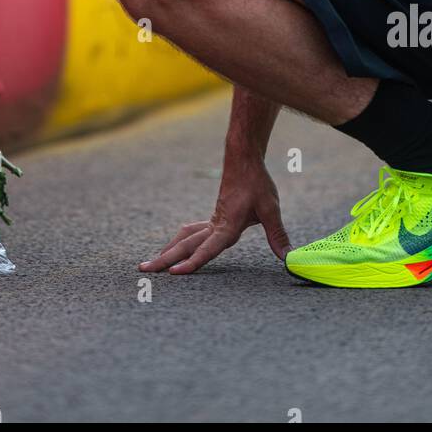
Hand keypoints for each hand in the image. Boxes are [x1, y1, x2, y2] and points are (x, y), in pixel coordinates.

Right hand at [139, 154, 288, 273]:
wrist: (243, 157)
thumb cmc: (256, 182)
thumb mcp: (270, 208)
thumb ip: (276, 234)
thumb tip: (287, 257)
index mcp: (227, 225)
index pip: (207, 248)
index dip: (192, 262)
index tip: (174, 273)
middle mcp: (215, 225)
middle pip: (185, 245)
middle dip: (165, 259)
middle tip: (143, 269)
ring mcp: (212, 221)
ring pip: (184, 238)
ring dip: (168, 250)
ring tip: (153, 262)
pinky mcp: (213, 217)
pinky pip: (191, 232)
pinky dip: (180, 242)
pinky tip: (176, 247)